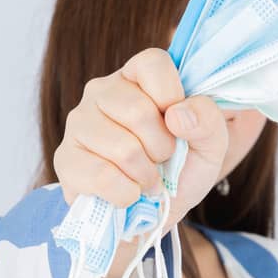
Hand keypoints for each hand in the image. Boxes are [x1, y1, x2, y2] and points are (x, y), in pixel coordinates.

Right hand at [53, 47, 228, 221]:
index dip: (172, 97)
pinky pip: (103, 177)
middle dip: (163, 148)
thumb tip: (177, 114)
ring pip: (123, 149)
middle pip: (138, 112)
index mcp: (137, 78)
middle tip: (162, 159)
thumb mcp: (211, 145)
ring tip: (146, 178)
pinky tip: (127, 192)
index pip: (153, 63)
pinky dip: (127, 195)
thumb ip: (209, 121)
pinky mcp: (65, 159)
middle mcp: (102, 91)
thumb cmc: (180, 170)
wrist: (154, 214)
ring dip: (147, 175)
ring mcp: (78, 123)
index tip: (178, 124)